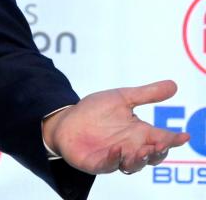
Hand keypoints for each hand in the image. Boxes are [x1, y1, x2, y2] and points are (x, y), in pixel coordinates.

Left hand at [42, 80, 190, 174]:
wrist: (66, 121)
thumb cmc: (96, 111)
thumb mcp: (121, 98)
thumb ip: (146, 94)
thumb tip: (173, 85)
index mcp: (140, 133)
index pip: (162, 138)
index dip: (174, 139)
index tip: (184, 135)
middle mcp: (131, 148)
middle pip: (152, 156)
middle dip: (158, 152)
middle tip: (161, 144)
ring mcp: (115, 157)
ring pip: (133, 164)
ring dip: (140, 159)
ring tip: (143, 150)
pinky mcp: (97, 163)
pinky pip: (108, 165)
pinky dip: (113, 159)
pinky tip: (116, 150)